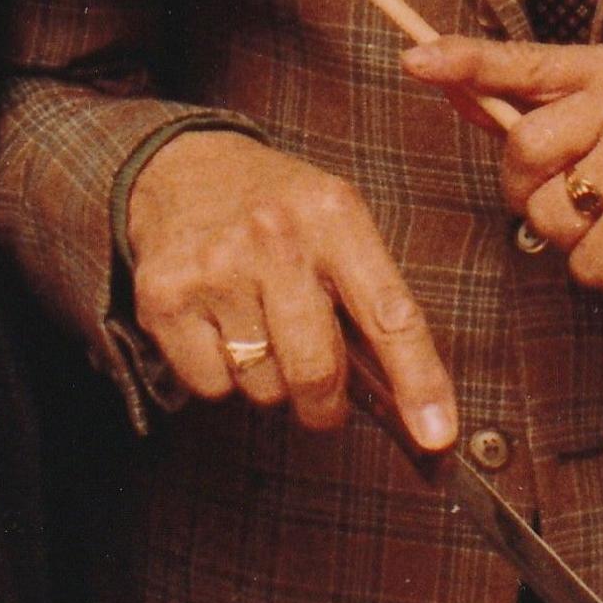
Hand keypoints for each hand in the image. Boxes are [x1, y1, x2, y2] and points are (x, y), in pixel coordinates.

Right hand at [124, 129, 458, 447]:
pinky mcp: (165, 298)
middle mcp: (274, 236)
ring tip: (259, 327)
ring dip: (270, 380)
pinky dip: (222, 376)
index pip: (390, 314)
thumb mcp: (336, 224)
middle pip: (316, 370)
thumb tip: (410, 403)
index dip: (419, 381)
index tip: (437, 435)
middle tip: (324, 397)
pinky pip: (212, 386)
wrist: (180, 167)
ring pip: (263, 387)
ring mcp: (214, 268)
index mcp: (334, 215)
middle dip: (326, 404)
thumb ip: (372, 299)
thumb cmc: (277, 209)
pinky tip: (220, 327)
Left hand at [404, 38, 602, 308]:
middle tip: (583, 205)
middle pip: (523, 152)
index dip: (466, 62)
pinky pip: (586, 265)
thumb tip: (459, 90)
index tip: (414, 59)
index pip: (530, 61)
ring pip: (549, 216)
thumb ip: (550, 108)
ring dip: (579, 240)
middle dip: (533, 193)